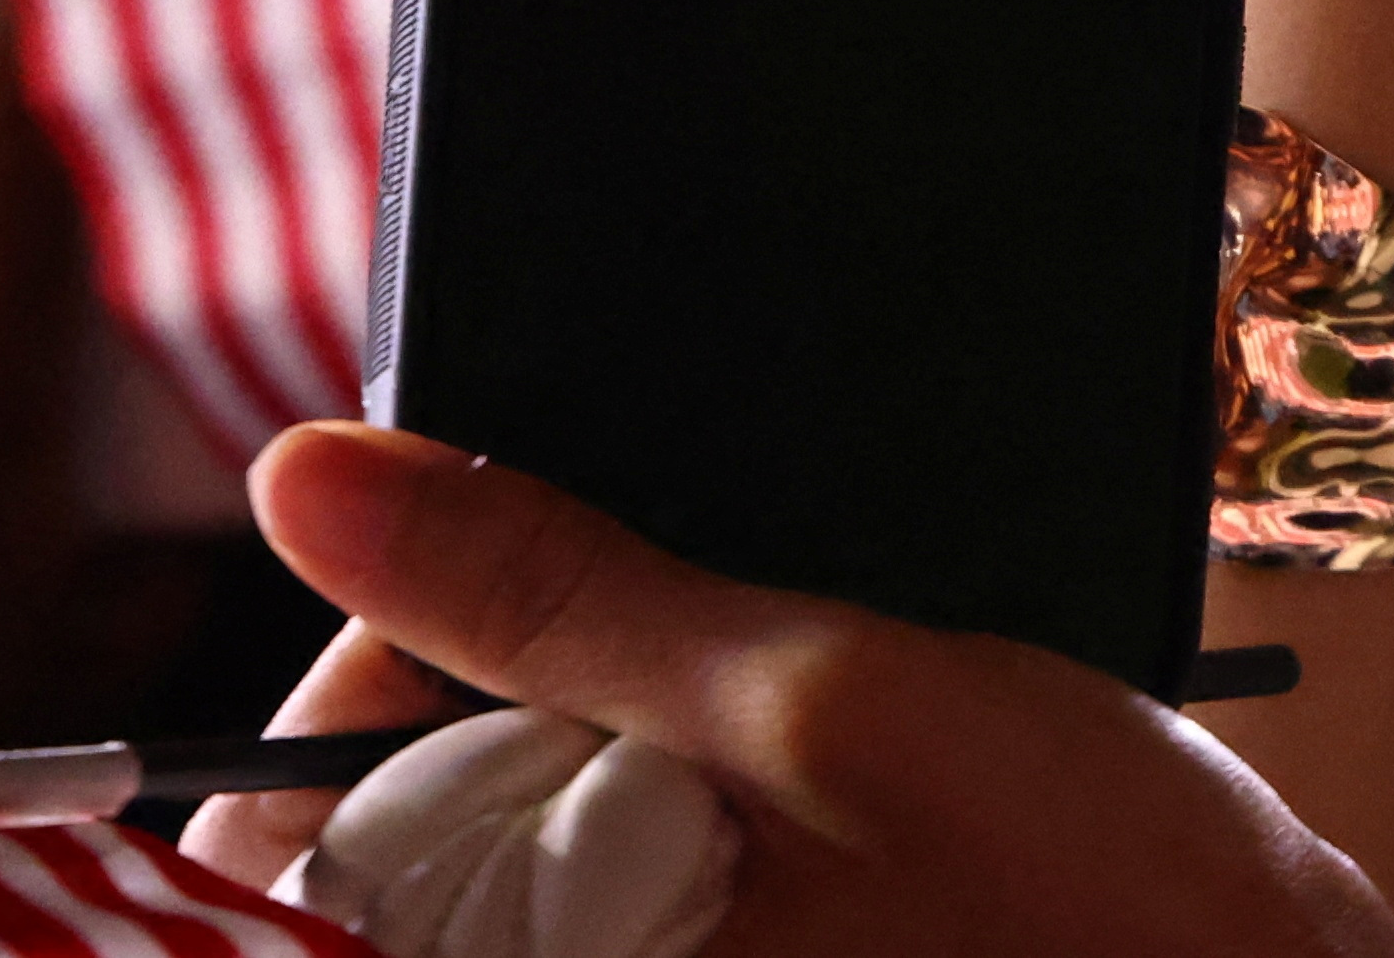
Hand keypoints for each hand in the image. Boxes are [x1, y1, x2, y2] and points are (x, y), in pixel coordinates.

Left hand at [186, 428, 1393, 957]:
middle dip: (513, 688)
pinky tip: (800, 746)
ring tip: (767, 678)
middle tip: (689, 619)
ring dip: (613, 731)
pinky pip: (623, 887)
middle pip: (401, 834)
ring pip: (519, 847)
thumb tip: (316, 478)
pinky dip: (687, 795)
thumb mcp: (828, 700)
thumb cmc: (1103, 917)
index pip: (290, 835)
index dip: (371, 666)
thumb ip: (561, 593)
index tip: (483, 557)